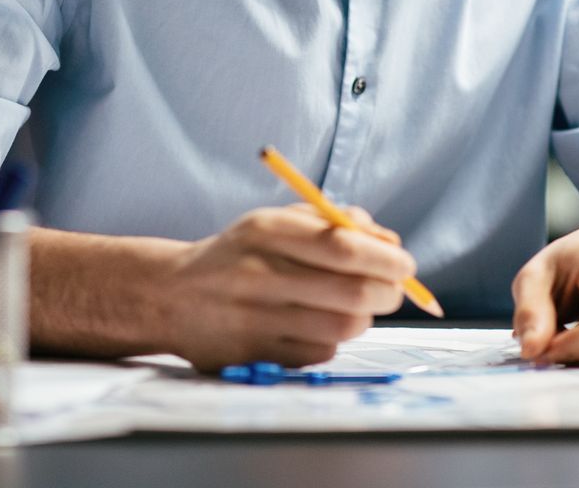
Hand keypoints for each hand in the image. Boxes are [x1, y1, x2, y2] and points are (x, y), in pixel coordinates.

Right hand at [158, 204, 414, 370]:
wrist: (172, 296)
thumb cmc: (240, 255)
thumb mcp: (274, 222)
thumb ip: (331, 223)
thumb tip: (388, 243)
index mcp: (265, 231)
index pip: (343, 248)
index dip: (386, 259)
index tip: (406, 264)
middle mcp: (258, 273)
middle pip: (352, 293)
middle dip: (387, 292)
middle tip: (392, 289)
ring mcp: (255, 319)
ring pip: (343, 327)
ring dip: (362, 318)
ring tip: (353, 305)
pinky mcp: (256, 355)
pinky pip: (320, 353)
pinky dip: (332, 340)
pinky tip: (315, 325)